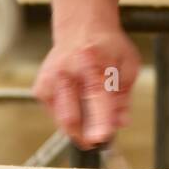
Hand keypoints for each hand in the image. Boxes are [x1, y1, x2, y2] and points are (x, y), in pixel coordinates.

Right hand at [33, 27, 140, 148]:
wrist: (80, 27)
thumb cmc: (107, 47)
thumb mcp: (128, 64)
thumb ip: (124, 96)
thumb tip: (120, 123)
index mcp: (91, 62)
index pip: (95, 96)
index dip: (99, 120)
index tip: (102, 138)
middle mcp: (66, 71)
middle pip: (71, 116)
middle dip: (85, 136)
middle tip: (98, 140)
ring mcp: (50, 81)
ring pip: (64, 121)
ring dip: (81, 127)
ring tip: (93, 110)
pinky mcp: (40, 89)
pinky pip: (58, 115)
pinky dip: (71, 116)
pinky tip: (78, 99)